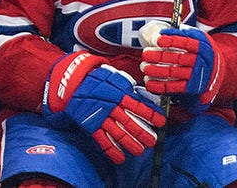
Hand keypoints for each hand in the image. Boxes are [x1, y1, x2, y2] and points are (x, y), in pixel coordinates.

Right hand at [42, 52, 165, 163]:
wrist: (76, 82)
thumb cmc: (100, 80)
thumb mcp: (118, 79)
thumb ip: (131, 90)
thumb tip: (147, 99)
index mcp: (120, 94)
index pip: (139, 107)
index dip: (151, 115)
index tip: (161, 122)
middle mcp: (111, 107)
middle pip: (130, 123)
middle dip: (143, 133)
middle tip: (152, 141)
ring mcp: (100, 117)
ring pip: (118, 133)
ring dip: (130, 144)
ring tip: (139, 151)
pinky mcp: (91, 126)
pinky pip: (102, 140)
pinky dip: (111, 151)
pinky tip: (120, 158)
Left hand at [139, 22, 219, 111]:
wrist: (214, 72)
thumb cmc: (199, 52)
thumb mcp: (197, 39)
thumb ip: (182, 34)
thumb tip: (160, 33)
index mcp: (203, 45)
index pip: (187, 42)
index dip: (171, 40)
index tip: (157, 39)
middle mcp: (201, 61)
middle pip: (178, 58)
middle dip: (159, 56)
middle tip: (145, 53)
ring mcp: (196, 75)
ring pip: (173, 73)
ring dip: (156, 70)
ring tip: (144, 67)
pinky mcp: (191, 88)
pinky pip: (173, 87)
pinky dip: (159, 85)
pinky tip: (148, 81)